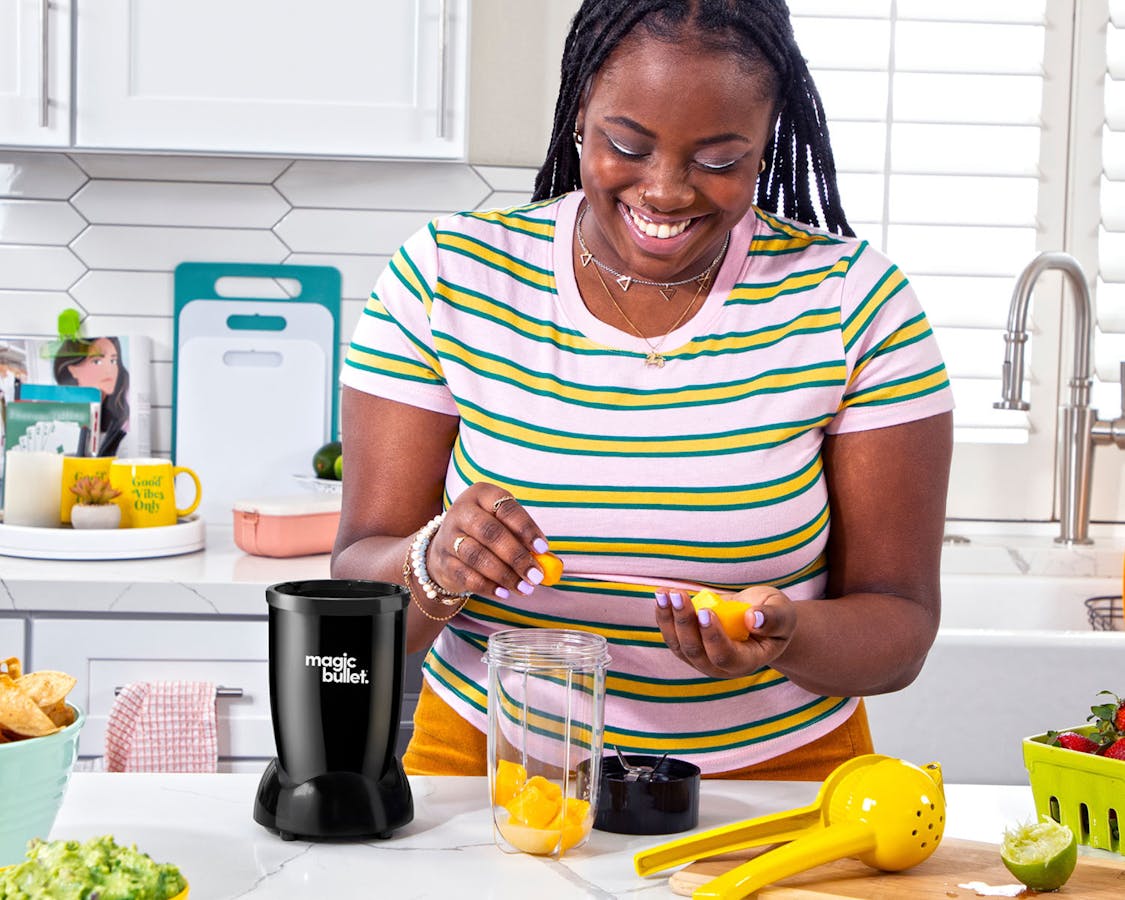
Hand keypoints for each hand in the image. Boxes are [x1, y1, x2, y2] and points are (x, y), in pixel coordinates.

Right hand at [426, 483, 550, 600]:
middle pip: (490, 532)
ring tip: (525, 588)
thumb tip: (548, 562)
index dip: (526, 528)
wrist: (447, 546)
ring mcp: (448, 536)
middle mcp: (462, 511)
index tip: (543, 549)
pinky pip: (466, 575)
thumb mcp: (504, 526)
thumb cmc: (487, 533)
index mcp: (482, 494)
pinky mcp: (442, 560)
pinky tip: (504, 592)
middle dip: (517, 556)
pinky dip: (487, 586)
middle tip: (536, 575)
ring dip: (505, 575)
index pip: (506, 508)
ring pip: (477, 555)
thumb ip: (524, 540)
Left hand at [654, 585, 796, 678]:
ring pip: (679, 645)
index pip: (725, 656)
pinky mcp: (688, 646)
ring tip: (664, 594)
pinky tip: (662, 596)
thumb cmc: (773, 616)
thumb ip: (773, 618)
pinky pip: (671, 635)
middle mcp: (720, 667)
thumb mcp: (782, 613)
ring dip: (668, 619)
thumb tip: (753, 618)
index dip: (713, 636)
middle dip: (685, 623)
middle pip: (696, 652)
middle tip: (678, 596)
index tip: (705, 611)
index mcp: (747, 661)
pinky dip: (664, 616)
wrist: (757, 619)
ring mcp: (701, 659)